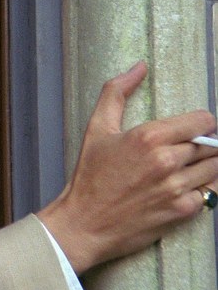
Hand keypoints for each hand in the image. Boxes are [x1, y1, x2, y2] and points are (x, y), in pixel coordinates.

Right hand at [37, 61, 217, 273]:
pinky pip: (211, 194)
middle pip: (212, 145)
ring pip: (215, 168)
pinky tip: (182, 188)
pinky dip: (202, 189)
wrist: (85, 223)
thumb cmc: (89, 176)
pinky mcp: (182, 211)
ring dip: (206, 166)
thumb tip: (138, 67)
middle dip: (204, 145)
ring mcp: (177, 187)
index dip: (201, 123)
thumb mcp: (97, 129)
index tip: (193, 129)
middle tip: (186, 150)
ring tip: (186, 168)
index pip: (202, 121)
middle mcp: (167, 161)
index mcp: (148, 137)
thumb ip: (116, 93)